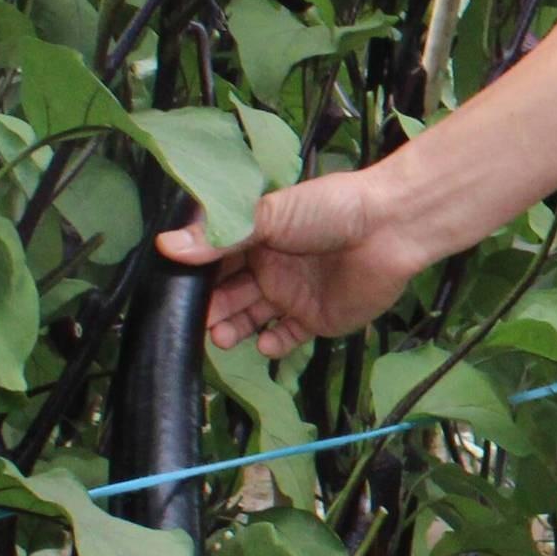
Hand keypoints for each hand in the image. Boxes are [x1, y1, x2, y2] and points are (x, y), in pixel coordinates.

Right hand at [165, 166, 433, 357]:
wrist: (391, 228)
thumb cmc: (330, 210)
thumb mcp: (270, 215)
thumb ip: (220, 236)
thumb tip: (165, 246)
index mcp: (256, 237)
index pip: (215, 261)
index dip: (194, 277)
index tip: (172, 291)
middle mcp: (270, 267)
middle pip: (228, 294)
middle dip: (209, 309)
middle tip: (197, 322)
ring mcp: (292, 295)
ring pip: (251, 318)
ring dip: (233, 329)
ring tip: (222, 337)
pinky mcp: (317, 319)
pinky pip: (288, 338)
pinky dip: (274, 345)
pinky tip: (266, 343)